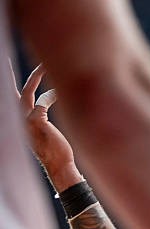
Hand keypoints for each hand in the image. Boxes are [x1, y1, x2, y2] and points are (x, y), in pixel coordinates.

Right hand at [14, 64, 81, 190]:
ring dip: (37, 76)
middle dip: (7, 75)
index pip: (13, 96)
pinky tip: (61, 90)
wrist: (59, 165)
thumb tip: (53, 92)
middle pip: (12, 90)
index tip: (6, 68)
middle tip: (4, 59)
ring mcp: (25, 119)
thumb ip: (42, 112)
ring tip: (45, 65)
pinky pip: (44, 100)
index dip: (9, 83)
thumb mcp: (46, 128)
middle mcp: (18, 118)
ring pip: (28, 90)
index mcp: (20, 120)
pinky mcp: (36, 120)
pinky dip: (53, 93)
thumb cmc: (56, 148)